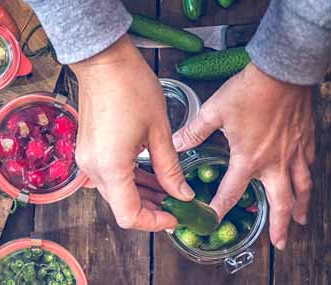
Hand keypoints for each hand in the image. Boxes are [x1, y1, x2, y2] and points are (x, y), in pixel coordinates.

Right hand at [70, 35, 195, 231]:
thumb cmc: (130, 87)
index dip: (154, 222)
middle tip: (178, 203)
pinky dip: (129, 181)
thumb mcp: (159, 131)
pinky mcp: (88, 151)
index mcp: (111, 167)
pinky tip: (150, 174)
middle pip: (121, 206)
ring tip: (169, 188)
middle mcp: (93, 169)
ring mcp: (87, 160)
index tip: (175, 216)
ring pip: (115, 193)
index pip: (129, 215)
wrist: (103, 62)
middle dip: (151, 209)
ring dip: (140, 195)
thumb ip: (170, 169)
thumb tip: (182, 194)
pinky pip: (109, 176)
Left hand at [172, 63, 314, 249]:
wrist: (282, 71)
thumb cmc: (248, 91)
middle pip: (280, 202)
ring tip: (300, 221)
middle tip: (279, 243)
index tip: (213, 221)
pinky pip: (309, 167)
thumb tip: (174, 143)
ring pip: (301, 188)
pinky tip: (306, 183)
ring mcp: (294, 152)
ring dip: (300, 207)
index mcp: (249, 158)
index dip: (220, 209)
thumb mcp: (213, 111)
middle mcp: (274, 162)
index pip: (232, 193)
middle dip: (280, 225)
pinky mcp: (306, 140)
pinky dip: (308, 180)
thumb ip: (193, 131)